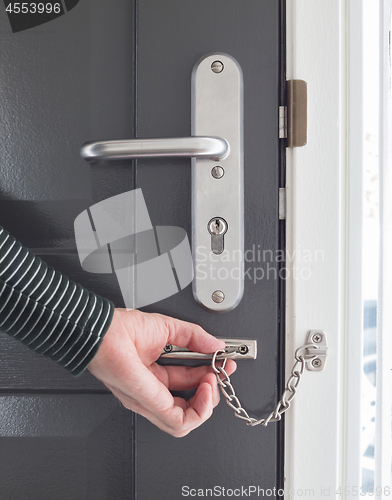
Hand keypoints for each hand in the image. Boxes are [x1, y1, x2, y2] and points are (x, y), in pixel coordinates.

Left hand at [88, 308, 235, 436]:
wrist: (102, 331)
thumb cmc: (121, 329)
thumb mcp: (167, 328)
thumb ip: (193, 336)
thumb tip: (216, 344)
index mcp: (155, 374)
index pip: (189, 382)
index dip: (210, 374)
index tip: (223, 363)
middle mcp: (152, 391)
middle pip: (190, 404)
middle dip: (212, 390)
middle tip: (221, 373)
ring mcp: (149, 400)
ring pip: (186, 420)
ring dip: (207, 402)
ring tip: (213, 381)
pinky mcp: (148, 402)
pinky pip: (177, 421)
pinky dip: (198, 410)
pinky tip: (204, 389)